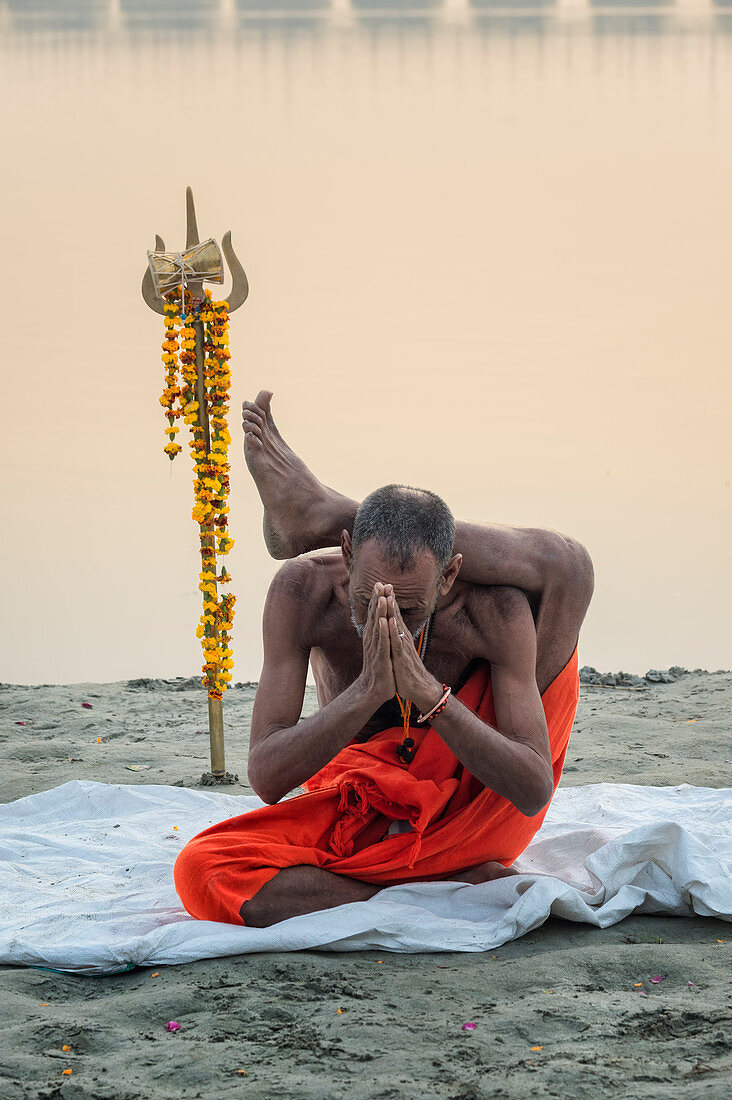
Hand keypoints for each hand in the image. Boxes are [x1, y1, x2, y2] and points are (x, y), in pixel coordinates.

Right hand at [357, 583, 396, 706]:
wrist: (373, 690)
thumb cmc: (378, 668)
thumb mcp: (379, 648)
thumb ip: (379, 634)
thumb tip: (380, 620)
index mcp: (373, 636)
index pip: (376, 614)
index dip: (378, 599)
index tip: (380, 583)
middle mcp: (372, 640)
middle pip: (375, 616)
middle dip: (377, 599)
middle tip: (378, 583)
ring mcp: (376, 648)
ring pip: (378, 626)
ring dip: (379, 611)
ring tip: (381, 597)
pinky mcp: (381, 658)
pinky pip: (382, 643)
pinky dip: (383, 631)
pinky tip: (384, 621)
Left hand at [387, 595, 441, 712]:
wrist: (419, 687)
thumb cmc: (407, 669)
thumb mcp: (400, 650)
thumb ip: (397, 637)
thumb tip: (393, 626)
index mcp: (400, 636)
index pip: (394, 615)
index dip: (389, 600)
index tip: (383, 585)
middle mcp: (403, 638)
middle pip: (396, 615)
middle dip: (390, 600)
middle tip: (386, 583)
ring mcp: (403, 647)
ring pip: (397, 626)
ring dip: (392, 611)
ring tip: (388, 597)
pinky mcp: (401, 657)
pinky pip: (396, 642)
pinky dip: (393, 631)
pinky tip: (390, 622)